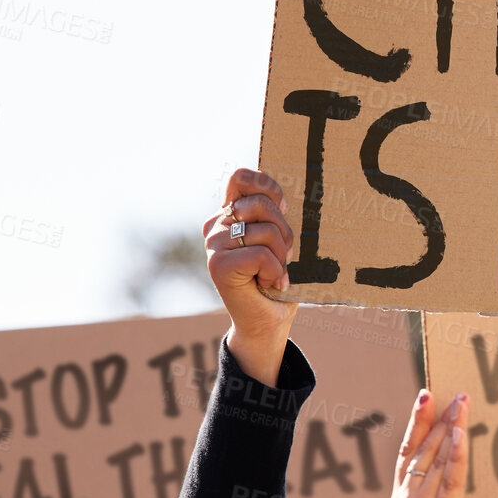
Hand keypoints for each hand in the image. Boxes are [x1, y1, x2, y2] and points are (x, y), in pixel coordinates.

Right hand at [203, 168, 296, 384]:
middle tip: (283, 255)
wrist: (268, 320)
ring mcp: (213, 245)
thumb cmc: (278, 276)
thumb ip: (274, 213)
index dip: (267, 186)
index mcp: (229, 214)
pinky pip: (260, 254)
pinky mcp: (217, 265)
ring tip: (274, 271)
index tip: (284, 207)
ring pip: (264, 231)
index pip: (241, 177)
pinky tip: (269, 283)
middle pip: (261, 204)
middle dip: (284, 231)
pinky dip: (275, 271)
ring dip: (282, 255)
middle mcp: (216, 226)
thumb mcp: (280, 238)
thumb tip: (283, 195)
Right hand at [389, 389, 469, 497]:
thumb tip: (458, 468)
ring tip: (462, 403)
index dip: (417, 422)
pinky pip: (451, 480)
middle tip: (456, 392)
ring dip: (452, 427)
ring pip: (438, 458)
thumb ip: (435, 495)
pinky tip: (462, 435)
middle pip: (424, 449)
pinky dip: (456, 455)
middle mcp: (408, 496)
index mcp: (401, 495)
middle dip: (441, 417)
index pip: (408, 451)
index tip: (424, 396)